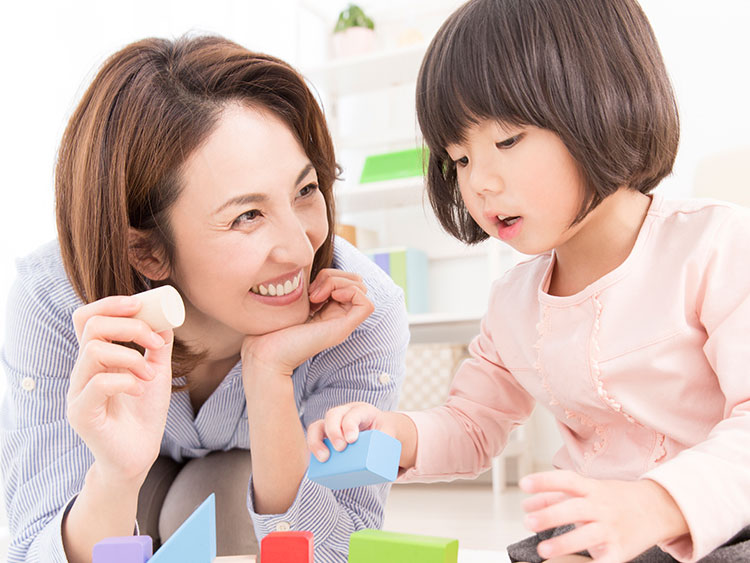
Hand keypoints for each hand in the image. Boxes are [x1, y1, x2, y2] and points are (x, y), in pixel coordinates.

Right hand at [66, 295, 173, 483]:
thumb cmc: (144, 412)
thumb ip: (158, 345)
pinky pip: (98, 384)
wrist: (139, 453)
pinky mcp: (81, 413)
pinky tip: (140, 390)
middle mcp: (82, 370)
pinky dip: (126, 381)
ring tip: (150, 374)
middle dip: (129, 326)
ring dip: (131, 357)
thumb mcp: (157, 371)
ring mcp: (78, 391)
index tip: (140, 304)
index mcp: (97, 357)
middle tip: (155, 342)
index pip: (88, 317)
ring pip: (94, 351)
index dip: (111, 304)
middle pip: (91, 326)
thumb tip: (166, 317)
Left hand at [241, 269, 373, 375]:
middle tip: (312, 292)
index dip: (329, 275)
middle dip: (335, 276)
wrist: (265, 353)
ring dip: (338, 282)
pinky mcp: (343, 329)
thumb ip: (306, 287)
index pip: (346, 280)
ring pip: (361, 288)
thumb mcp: (292, 300)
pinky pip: (366, 303)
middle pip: (356, 281)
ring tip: (316, 296)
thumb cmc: (271, 330)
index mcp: (327, 310)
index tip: (308, 289)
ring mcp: (342, 323)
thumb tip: (309, 266)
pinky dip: (350, 292)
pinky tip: (328, 298)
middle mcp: (338, 316)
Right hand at [306, 402, 416, 468]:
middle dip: (334, 432)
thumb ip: (387, 441)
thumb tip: (382, 457)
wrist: (377, 429)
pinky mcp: (325, 434)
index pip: (353, 413)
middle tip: (340, 449)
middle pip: (332, 415)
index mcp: (361, 410)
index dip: (350, 424)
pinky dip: (312, 447)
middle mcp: (344, 413)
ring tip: (324, 459)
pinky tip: (315, 460)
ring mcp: (332, 423)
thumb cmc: (382, 431)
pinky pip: (313, 437)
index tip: (352, 440)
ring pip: (318, 425)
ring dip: (317, 441)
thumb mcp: (388, 433)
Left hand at [520, 471, 688, 562]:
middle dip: (550, 515)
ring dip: (564, 543)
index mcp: (591, 489)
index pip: (566, 480)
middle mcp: (601, 506)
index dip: (545, 481)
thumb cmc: (613, 498)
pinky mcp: (621, 549)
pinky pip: (606, 559)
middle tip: (528, 522)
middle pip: (574, 509)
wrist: (658, 507)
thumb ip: (556, 495)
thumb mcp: (588, 489)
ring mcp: (612, 528)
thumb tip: (526, 504)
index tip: (524, 484)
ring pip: (587, 535)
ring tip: (542, 550)